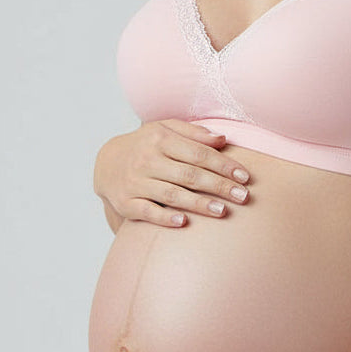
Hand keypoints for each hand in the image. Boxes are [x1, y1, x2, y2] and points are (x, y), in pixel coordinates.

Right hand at [93, 120, 250, 227]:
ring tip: (223, 211)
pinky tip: (183, 222)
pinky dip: (164, 218)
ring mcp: (135, 182)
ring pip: (172, 194)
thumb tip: (222, 139)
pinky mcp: (126, 203)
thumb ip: (194, 133)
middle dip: (219, 186)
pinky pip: (147, 211)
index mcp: (160, 139)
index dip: (223, 165)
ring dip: (199, 203)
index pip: (198, 153)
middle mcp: (147, 160)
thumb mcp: (165, 129)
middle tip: (243, 196)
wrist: (106, 163)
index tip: (244, 176)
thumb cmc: (146, 145)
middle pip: (189, 175)